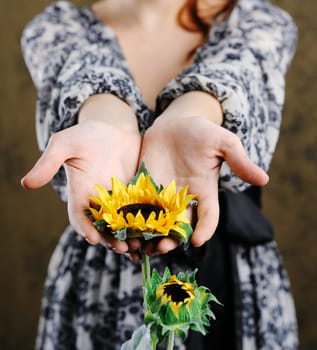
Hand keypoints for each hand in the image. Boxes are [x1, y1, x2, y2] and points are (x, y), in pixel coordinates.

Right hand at [21, 119, 141, 251]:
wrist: (113, 128)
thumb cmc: (86, 134)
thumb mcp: (64, 144)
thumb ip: (49, 163)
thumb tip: (26, 183)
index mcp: (81, 195)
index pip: (80, 217)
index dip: (85, 228)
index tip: (92, 238)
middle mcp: (99, 202)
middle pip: (104, 227)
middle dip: (111, 240)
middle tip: (122, 248)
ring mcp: (119, 200)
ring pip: (123, 225)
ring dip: (131, 237)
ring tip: (140, 247)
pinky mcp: (137, 194)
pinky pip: (141, 213)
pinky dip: (146, 224)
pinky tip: (156, 233)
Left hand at [138, 115, 268, 255]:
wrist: (176, 123)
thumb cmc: (202, 132)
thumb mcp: (224, 143)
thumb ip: (239, 161)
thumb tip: (264, 179)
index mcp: (204, 191)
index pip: (208, 216)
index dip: (205, 229)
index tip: (196, 241)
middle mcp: (183, 197)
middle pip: (179, 225)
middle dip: (171, 239)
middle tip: (162, 247)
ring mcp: (162, 193)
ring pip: (157, 220)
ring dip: (150, 234)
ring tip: (141, 245)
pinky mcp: (144, 186)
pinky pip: (139, 205)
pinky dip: (133, 218)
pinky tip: (124, 227)